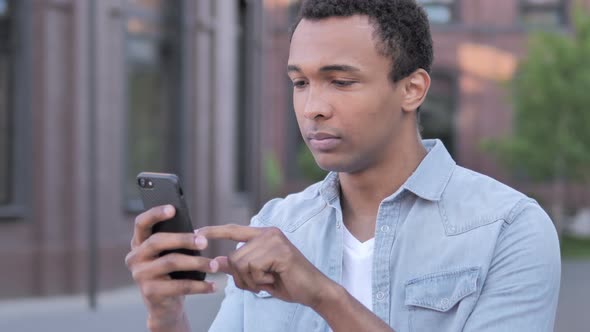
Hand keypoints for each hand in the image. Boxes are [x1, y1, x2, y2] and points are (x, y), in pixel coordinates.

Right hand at [125, 205, 219, 329]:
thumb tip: (198, 233)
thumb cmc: (172, 274)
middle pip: (158, 241)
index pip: (141, 223)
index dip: (155, 214)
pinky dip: (199, 286)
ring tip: (215, 265)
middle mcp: (135, 258)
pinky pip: (179, 286)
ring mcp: (140, 275)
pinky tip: (213, 286)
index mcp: (139, 243)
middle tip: (205, 242)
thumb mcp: (170, 255)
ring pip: (171, 262)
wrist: (165, 306)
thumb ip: (176, 242)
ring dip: (197, 262)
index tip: (173, 209)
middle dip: (183, 239)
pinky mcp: (150, 292)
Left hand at [197, 225, 336, 308]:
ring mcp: (274, 240)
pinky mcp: (279, 251)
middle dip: (242, 277)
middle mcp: (268, 233)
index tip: (197, 233)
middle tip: (260, 282)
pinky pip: (253, 268)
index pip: (233, 230)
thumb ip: (237, 267)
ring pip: (241, 263)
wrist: (314, 290)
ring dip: (251, 280)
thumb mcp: (257, 275)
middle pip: (233, 256)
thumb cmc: (286, 282)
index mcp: (263, 235)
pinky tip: (274, 279)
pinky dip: (260, 280)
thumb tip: (214, 262)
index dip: (214, 232)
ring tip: (269, 280)